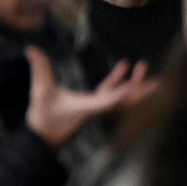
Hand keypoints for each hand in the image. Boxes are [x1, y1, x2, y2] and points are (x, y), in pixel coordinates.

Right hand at [25, 47, 156, 148]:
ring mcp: (97, 108)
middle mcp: (97, 109)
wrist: (44, 137)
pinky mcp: (94, 106)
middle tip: (155, 77)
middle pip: (124, 101)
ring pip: (122, 97)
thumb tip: (31, 48)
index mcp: (87, 107)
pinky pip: (114, 93)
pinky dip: (121, 82)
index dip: (119, 95)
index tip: (132, 87)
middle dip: (140, 90)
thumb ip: (39, 68)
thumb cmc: (43, 116)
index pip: (106, 102)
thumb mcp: (40, 91)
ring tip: (144, 66)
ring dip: (135, 84)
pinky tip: (123, 67)